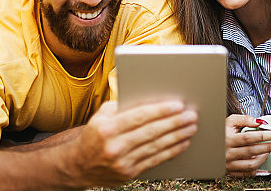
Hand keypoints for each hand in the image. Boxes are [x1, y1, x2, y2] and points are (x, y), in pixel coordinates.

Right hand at [66, 99, 197, 186]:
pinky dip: (170, 151)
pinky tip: (182, 143)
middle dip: (174, 123)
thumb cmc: (94, 134)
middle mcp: (114, 146)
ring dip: (177, 136)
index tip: (178, 105)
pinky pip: (154, 160)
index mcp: (107, 128)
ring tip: (191, 127)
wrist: (78, 165)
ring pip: (156, 147)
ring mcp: (121, 162)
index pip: (139, 117)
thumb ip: (122, 105)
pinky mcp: (128, 174)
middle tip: (191, 115)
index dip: (160, 111)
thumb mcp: (101, 115)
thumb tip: (150, 96)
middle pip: (151, 132)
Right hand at [224, 114, 270, 177]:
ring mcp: (229, 163)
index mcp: (228, 139)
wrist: (207, 144)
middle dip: (269, 147)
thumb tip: (259, 121)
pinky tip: (259, 160)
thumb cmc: (220, 132)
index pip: (249, 137)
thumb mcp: (229, 121)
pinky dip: (255, 167)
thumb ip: (245, 119)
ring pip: (251, 164)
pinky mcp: (230, 171)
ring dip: (263, 158)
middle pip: (252, 150)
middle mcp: (228, 152)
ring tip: (269, 151)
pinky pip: (246, 173)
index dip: (264, 135)